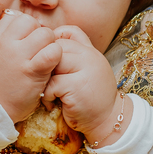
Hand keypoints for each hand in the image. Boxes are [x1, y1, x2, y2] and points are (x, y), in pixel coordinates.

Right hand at [0, 10, 61, 122]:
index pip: (16, 17)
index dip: (26, 27)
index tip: (26, 40)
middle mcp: (7, 44)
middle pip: (32, 22)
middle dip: (39, 33)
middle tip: (39, 49)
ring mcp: (20, 57)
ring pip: (45, 35)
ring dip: (50, 45)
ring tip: (45, 58)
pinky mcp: (34, 71)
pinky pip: (53, 53)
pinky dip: (56, 56)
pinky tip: (50, 66)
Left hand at [42, 26, 123, 145]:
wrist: (107, 121)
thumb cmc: (91, 98)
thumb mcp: (88, 71)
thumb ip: (75, 56)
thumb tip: (49, 43)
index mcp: (92, 52)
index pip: (70, 32)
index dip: (54, 43)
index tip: (49, 61)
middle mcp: (90, 57)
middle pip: (58, 46)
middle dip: (46, 62)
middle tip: (45, 79)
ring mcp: (85, 70)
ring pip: (53, 62)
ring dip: (45, 78)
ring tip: (48, 91)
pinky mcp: (77, 86)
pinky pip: (52, 84)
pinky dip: (47, 95)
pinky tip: (52, 103)